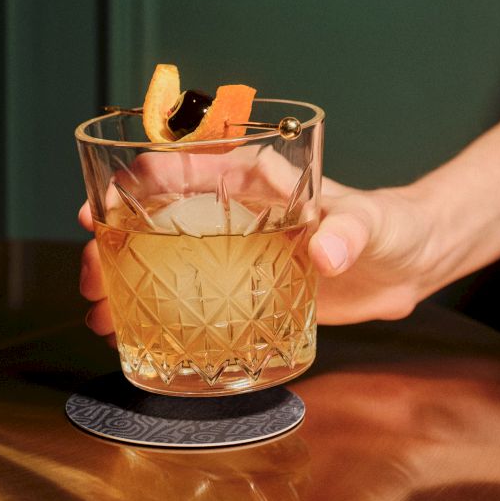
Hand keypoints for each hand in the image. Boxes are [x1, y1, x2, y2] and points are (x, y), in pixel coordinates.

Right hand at [78, 177, 436, 333]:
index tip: (104, 206)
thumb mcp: (371, 226)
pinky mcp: (246, 288)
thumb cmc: (389, 229)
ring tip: (98, 312)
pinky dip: (156, 312)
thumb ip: (349, 234)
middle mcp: (235, 212)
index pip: (184, 167)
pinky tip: (131, 334)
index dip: (136, 182)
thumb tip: (327, 252)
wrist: (408, 267)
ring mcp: (236, 251)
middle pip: (156, 217)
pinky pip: (191, 297)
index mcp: (256, 180)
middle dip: (113, 240)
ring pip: (163, 258)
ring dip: (124, 279)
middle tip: (91, 271)